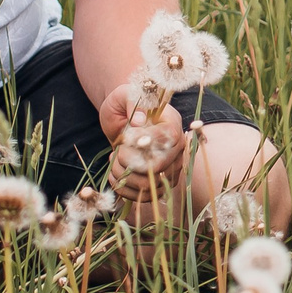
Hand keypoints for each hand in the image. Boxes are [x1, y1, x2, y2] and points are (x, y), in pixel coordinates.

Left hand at [101, 84, 188, 207]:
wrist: (124, 118)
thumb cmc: (123, 104)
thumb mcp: (123, 95)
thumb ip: (132, 102)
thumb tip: (140, 121)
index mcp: (172, 123)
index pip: (166, 139)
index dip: (141, 144)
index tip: (124, 139)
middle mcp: (177, 148)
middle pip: (158, 167)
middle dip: (128, 164)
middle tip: (116, 153)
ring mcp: (172, 167)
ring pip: (149, 185)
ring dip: (123, 178)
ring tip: (113, 163)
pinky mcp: (161, 183)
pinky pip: (146, 196)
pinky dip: (125, 190)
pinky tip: (115, 176)